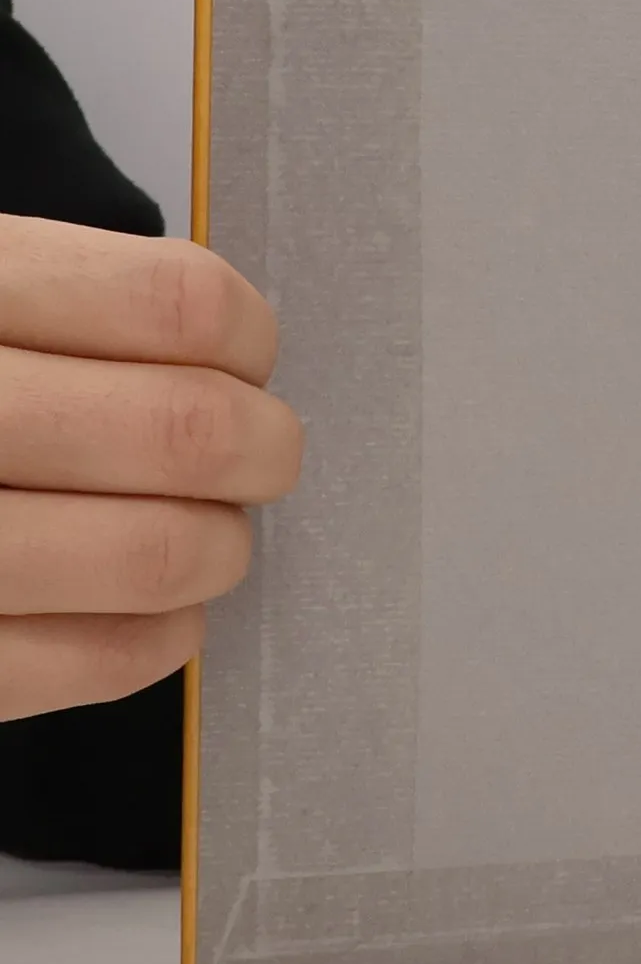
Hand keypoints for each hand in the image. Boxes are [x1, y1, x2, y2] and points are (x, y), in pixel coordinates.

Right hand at [0, 217, 302, 720]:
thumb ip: (60, 303)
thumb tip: (226, 351)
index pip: (175, 302)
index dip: (246, 336)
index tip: (246, 358)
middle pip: (184, 429)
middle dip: (257, 450)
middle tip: (258, 456)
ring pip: (156, 552)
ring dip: (217, 549)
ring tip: (207, 538)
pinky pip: (90, 661)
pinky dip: (157, 639)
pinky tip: (154, 614)